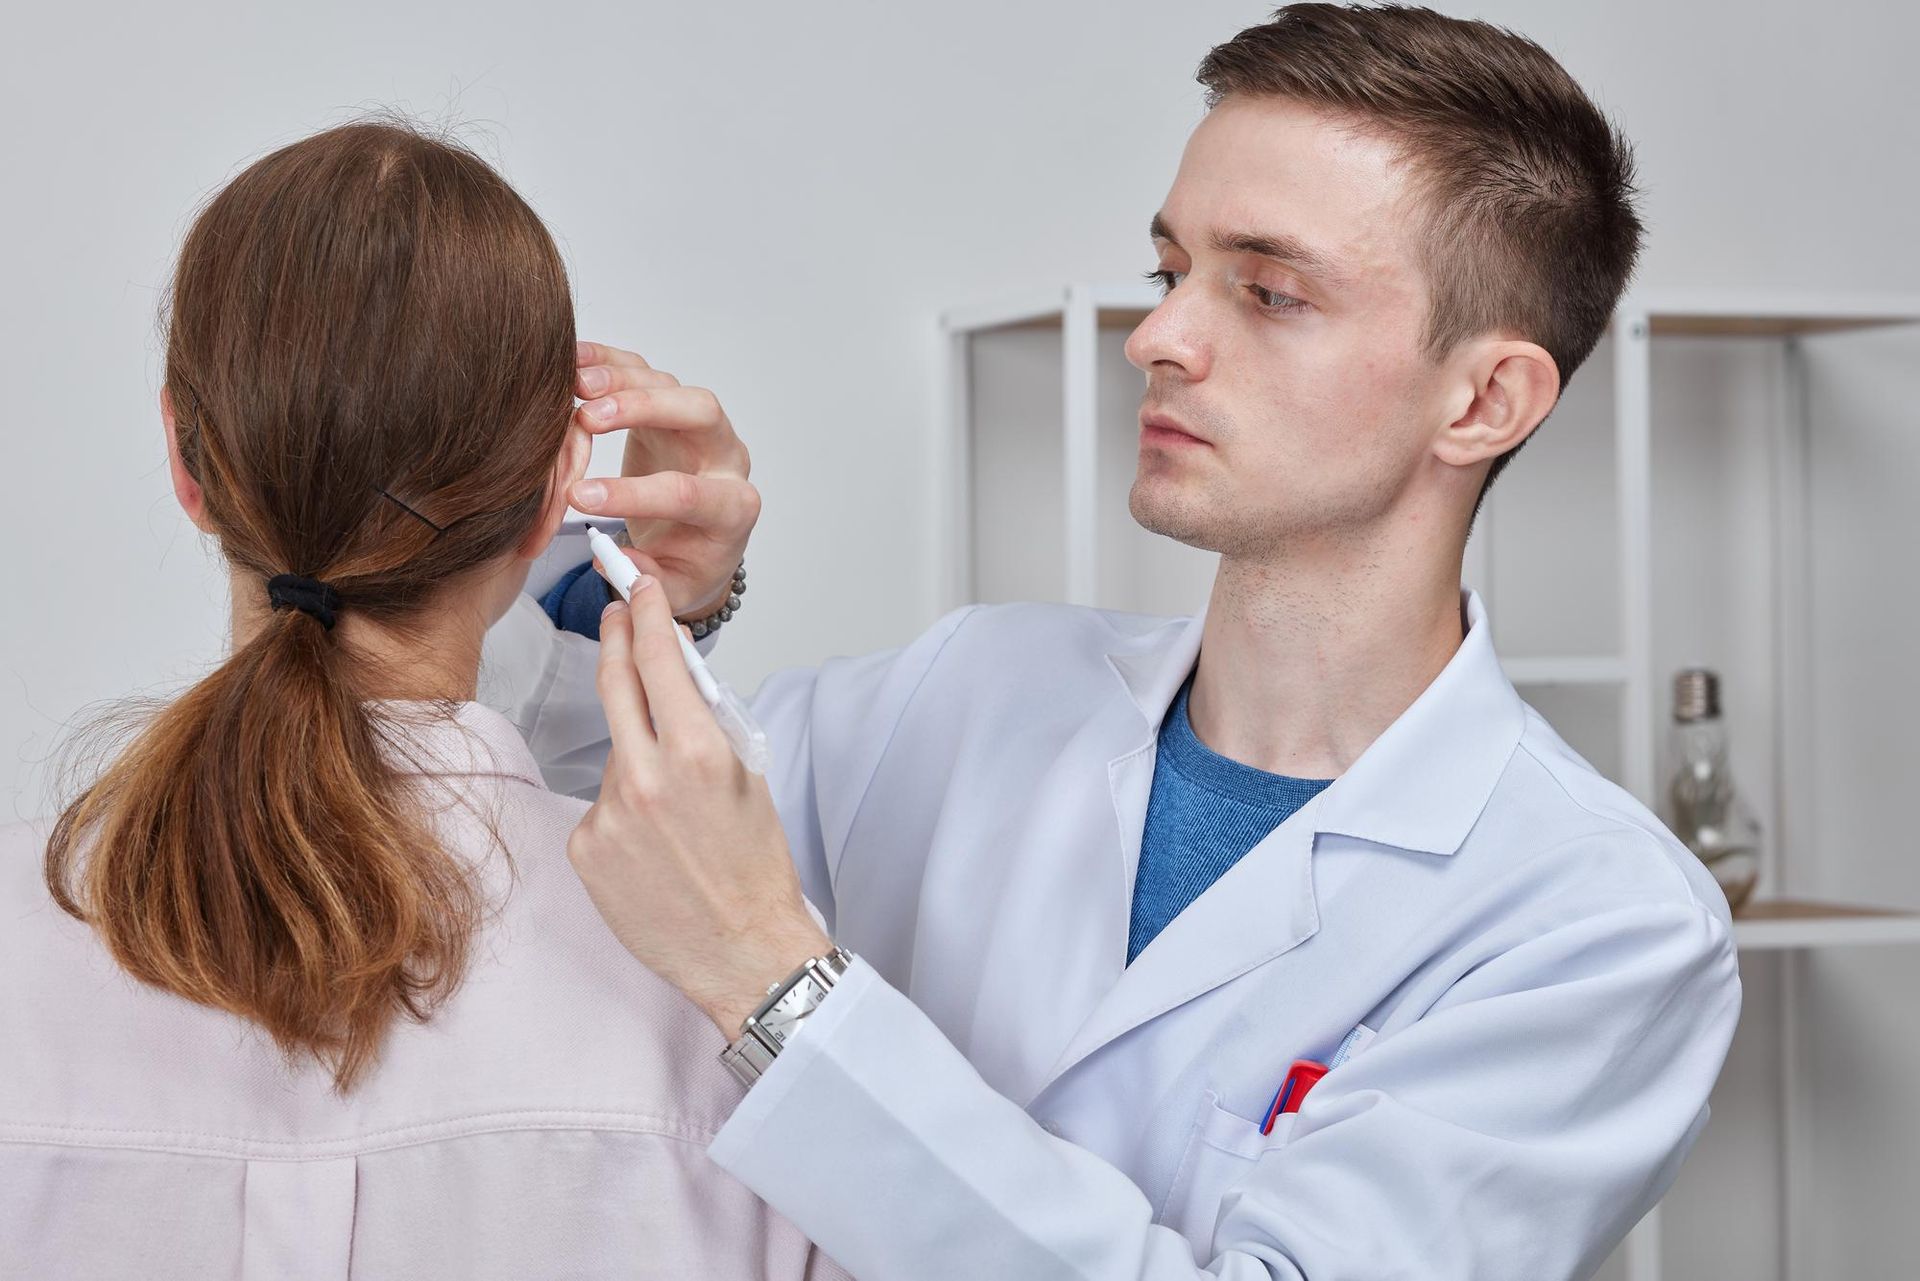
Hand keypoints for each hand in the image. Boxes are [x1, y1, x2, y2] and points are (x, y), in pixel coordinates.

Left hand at [567, 572, 830, 1034]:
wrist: (743, 950)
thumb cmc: (757, 868)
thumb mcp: (750, 777)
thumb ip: (709, 723)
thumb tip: (679, 677)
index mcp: (698, 752)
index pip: (659, 660)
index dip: (647, 617)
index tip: (638, 591)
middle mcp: (646, 777)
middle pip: (614, 685)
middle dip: (615, 640)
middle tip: (613, 614)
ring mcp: (609, 814)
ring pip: (615, 756)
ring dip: (637, 759)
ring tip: (676, 811)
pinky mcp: (586, 848)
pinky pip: (600, 806)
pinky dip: (623, 812)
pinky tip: (654, 847)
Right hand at [569, 341, 759, 619]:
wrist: (698, 542)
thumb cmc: (687, 565)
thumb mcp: (674, 589)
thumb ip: (649, 580)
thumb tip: (614, 559)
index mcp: (732, 508)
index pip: (687, 493)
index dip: (633, 494)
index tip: (580, 498)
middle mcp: (724, 457)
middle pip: (700, 413)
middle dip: (645, 409)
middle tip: (587, 418)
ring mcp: (699, 426)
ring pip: (670, 384)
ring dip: (621, 379)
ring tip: (573, 384)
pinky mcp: (670, 406)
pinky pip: (645, 372)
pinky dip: (611, 362)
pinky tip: (575, 360)